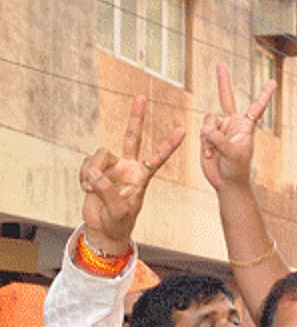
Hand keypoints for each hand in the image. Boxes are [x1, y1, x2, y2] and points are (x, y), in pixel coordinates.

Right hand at [81, 96, 184, 252]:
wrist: (103, 229)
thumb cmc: (118, 223)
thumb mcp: (118, 211)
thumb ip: (108, 191)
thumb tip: (95, 174)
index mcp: (142, 176)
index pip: (158, 158)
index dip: (168, 144)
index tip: (183, 131)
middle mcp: (128, 167)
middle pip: (132, 137)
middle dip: (136, 118)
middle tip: (141, 97)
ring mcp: (112, 167)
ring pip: (100, 154)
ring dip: (93, 170)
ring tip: (91, 189)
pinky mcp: (96, 169)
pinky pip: (87, 164)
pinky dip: (83, 177)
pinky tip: (87, 189)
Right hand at [200, 63, 275, 191]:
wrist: (226, 182)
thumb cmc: (237, 169)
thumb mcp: (233, 154)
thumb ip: (220, 139)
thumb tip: (207, 128)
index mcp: (246, 127)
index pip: (256, 108)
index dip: (264, 95)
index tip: (273, 82)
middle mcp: (233, 124)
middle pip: (226, 98)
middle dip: (223, 81)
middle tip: (221, 64)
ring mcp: (220, 128)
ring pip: (208, 120)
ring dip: (209, 137)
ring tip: (215, 152)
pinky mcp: (208, 135)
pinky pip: (202, 131)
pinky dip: (204, 143)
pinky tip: (210, 155)